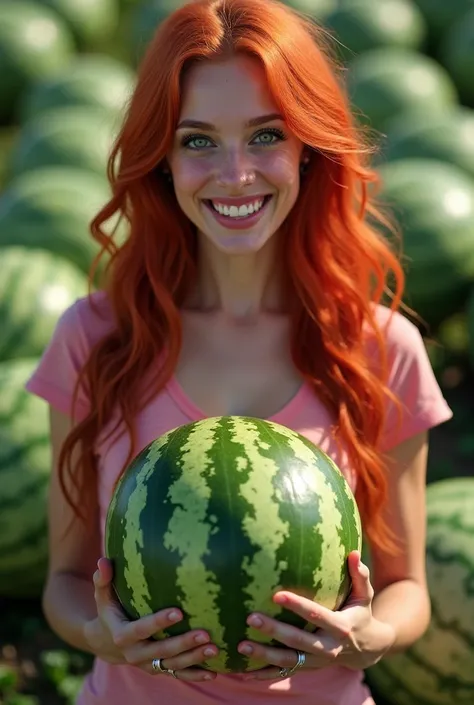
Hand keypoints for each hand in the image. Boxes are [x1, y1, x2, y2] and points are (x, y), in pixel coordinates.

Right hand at [83, 557, 218, 680]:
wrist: (105, 642)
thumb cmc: (109, 610)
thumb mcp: (103, 596)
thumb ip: (103, 579)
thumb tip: (103, 562)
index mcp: (122, 635)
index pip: (142, 629)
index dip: (159, 622)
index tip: (179, 612)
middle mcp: (134, 653)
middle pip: (161, 651)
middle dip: (183, 644)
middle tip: (205, 634)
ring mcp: (147, 664)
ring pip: (172, 665)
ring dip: (194, 659)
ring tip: (215, 648)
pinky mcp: (157, 670)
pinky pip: (177, 675)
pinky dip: (195, 674)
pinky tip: (214, 672)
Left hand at [237, 551, 395, 680]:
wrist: (367, 649)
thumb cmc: (361, 613)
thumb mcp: (365, 596)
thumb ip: (360, 575)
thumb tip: (353, 553)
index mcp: (340, 627)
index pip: (316, 615)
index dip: (297, 606)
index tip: (276, 594)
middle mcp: (328, 647)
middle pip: (297, 640)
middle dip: (274, 631)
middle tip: (251, 617)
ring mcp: (317, 661)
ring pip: (288, 660)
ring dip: (264, 655)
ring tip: (241, 646)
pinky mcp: (308, 667)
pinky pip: (284, 672)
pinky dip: (265, 675)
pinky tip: (243, 673)